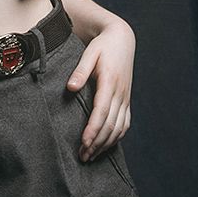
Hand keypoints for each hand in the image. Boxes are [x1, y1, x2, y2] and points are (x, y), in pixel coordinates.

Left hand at [65, 20, 135, 162]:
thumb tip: (71, 88)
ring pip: (118, 127)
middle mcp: (120, 93)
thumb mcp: (90, 53)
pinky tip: (105, 146)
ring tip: (90, 156)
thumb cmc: (102, 46)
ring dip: (105, 144)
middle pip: (110, 124)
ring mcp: (125, 98)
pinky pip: (125, 123)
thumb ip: (80, 70)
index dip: (93, 129)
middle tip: (82, 157)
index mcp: (110, 82)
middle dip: (97, 143)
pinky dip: (116, 137)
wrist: (122, 39)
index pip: (101, 111)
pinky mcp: (126, 100)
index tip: (84, 143)